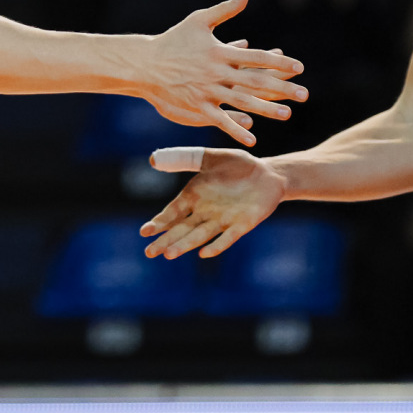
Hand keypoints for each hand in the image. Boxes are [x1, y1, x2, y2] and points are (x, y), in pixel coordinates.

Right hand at [136, 0, 306, 147]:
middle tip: (304, 94)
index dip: (280, 62)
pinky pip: (220, 120)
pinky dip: (237, 129)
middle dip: (282, 88)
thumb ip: (225, 10)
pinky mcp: (197, 106)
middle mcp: (218, 72)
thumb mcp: (199, 21)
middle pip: (256, 82)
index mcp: (221, 52)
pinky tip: (253, 138)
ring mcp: (208, 91)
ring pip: (243, 102)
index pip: (257, 58)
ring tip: (287, 115)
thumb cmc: (173, 40)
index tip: (298, 67)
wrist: (145, 64)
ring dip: (266, 110)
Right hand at [138, 146, 287, 258]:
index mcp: (194, 196)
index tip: (144, 232)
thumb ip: (187, 157)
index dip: (159, 222)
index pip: (172, 212)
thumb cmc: (238, 165)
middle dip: (165, 241)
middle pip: (181, 229)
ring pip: (199, 235)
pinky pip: (227, 237)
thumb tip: (154, 158)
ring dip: (184, 245)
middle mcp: (204, 212)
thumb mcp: (212, 157)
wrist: (268, 174)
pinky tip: (203, 254)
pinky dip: (216, 246)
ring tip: (168, 255)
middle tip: (149, 253)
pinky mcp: (241, 225)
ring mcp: (222, 220)